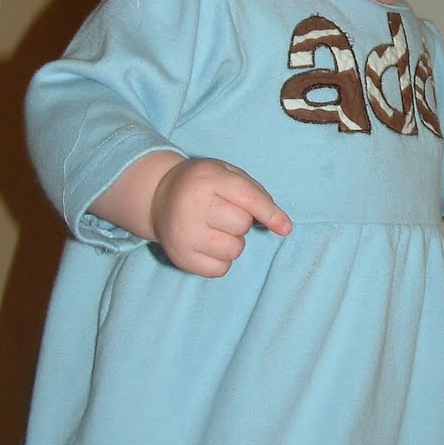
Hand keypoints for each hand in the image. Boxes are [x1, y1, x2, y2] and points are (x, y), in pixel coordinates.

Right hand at [150, 157, 291, 276]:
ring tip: (216, 229)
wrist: (158, 197)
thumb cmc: (203, 185)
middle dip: (241, 221)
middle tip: (224, 213)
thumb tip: (282, 226)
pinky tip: (208, 244)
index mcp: (207, 180)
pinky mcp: (181, 257)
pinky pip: (220, 269)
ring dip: (233, 242)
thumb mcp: (227, 175)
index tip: (285, 228)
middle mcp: (192, 207)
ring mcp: (184, 234)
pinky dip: (221, 260)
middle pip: (242, 225)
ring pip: (233, 250)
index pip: (248, 199)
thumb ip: (256, 194)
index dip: (271, 214)